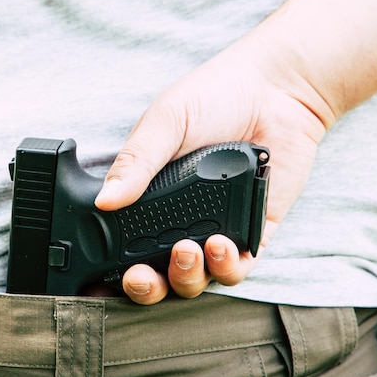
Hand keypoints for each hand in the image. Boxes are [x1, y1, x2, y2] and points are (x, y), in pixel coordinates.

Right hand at [95, 41, 327, 304]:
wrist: (275, 89)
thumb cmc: (213, 97)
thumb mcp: (164, 123)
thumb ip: (135, 162)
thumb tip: (104, 200)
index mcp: (149, 198)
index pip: (123, 246)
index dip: (111, 270)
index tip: (101, 279)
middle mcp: (179, 221)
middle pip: (156, 275)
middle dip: (145, 287)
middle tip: (141, 275)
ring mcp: (215, 229)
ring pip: (195, 280)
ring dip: (185, 276)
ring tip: (187, 249)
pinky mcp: (252, 232)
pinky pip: (237, 268)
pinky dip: (226, 267)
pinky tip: (220, 245)